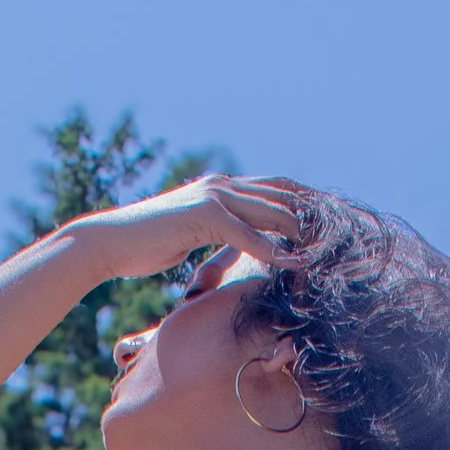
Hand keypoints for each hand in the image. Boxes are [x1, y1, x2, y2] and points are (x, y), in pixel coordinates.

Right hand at [64, 173, 306, 285]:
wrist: (111, 242)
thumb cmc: (146, 244)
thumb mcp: (190, 235)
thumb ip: (216, 233)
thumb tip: (233, 245)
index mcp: (222, 187)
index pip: (275, 188)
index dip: (304, 204)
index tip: (328, 225)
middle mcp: (222, 185)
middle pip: (282, 194)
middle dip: (312, 216)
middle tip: (339, 239)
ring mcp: (213, 197)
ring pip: (271, 211)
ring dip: (301, 232)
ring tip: (326, 252)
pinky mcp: (203, 216)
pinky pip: (247, 233)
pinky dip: (272, 250)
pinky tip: (291, 264)